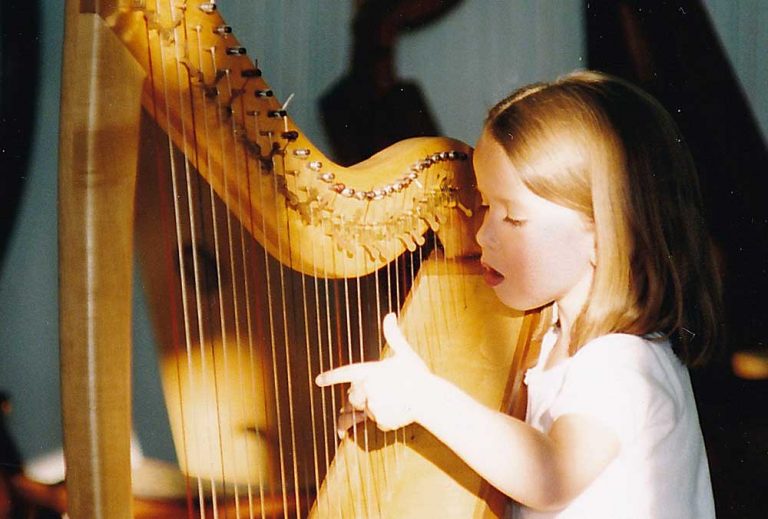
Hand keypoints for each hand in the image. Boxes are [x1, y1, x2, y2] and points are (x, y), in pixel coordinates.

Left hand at [315, 313, 432, 436]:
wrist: (429, 399)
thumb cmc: (417, 374)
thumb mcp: (405, 353)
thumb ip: (392, 335)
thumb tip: (389, 314)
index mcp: (370, 371)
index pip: (345, 373)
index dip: (330, 377)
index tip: (318, 380)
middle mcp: (367, 389)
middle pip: (352, 396)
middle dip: (359, 395)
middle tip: (375, 393)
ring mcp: (372, 407)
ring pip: (361, 411)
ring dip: (365, 409)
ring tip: (379, 405)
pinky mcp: (380, 421)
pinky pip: (375, 422)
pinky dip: (381, 418)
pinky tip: (393, 412)